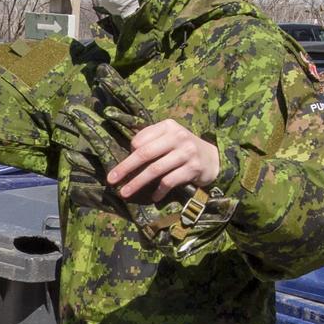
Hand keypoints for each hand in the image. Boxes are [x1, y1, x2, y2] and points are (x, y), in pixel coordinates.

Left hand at [106, 119, 220, 202]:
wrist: (212, 158)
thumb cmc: (182, 148)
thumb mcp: (168, 137)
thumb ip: (150, 140)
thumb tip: (128, 152)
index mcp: (168, 126)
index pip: (141, 140)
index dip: (129, 153)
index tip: (122, 166)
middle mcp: (178, 136)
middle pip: (145, 154)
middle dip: (125, 168)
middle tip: (111, 180)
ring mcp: (187, 152)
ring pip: (155, 170)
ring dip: (137, 183)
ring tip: (124, 192)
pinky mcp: (193, 168)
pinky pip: (169, 181)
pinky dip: (159, 191)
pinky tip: (153, 197)